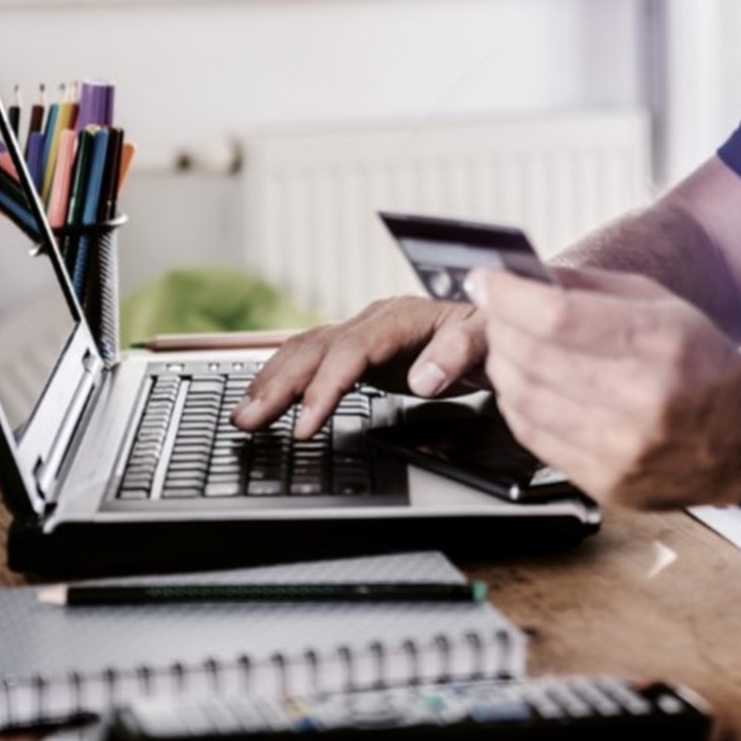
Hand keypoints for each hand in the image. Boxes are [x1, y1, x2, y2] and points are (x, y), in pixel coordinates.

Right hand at [232, 296, 488, 438]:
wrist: (497, 319)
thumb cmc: (493, 329)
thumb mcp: (488, 339)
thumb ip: (458, 354)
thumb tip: (423, 380)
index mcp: (400, 317)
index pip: (351, 351)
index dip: (325, 387)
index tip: (306, 423)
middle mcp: (373, 320)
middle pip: (316, 349)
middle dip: (279, 386)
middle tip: (247, 421)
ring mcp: (363, 332)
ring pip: (306, 351)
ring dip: (271, 382)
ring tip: (243, 415)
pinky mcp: (360, 349)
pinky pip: (314, 358)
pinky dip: (285, 377)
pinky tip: (266, 398)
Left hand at [472, 265, 740, 508]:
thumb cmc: (703, 363)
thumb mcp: (660, 305)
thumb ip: (588, 289)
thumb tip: (521, 278)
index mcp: (659, 343)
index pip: (557, 317)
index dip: (508, 296)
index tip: (485, 280)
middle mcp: (642, 399)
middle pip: (532, 358)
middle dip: (501, 327)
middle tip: (498, 312)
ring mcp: (622, 448)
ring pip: (524, 400)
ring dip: (504, 367)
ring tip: (514, 348)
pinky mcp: (607, 483)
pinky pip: (534, 438)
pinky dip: (519, 406)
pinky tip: (529, 388)